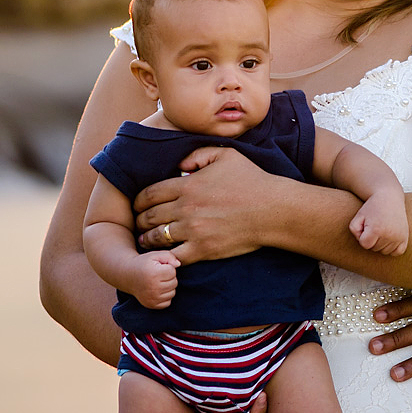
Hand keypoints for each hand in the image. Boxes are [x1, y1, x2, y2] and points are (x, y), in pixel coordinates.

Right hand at [127, 250, 178, 308]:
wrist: (128, 276)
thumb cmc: (144, 264)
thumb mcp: (155, 255)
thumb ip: (169, 256)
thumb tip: (178, 264)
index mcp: (153, 274)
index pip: (173, 271)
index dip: (168, 267)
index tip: (159, 267)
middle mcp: (153, 288)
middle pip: (174, 282)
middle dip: (169, 277)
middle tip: (159, 275)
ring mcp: (152, 298)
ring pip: (172, 292)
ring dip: (168, 287)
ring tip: (158, 282)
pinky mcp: (152, 305)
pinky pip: (168, 302)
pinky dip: (165, 296)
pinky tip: (158, 290)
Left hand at [133, 147, 274, 262]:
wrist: (273, 210)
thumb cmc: (252, 181)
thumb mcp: (226, 155)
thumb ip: (198, 154)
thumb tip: (179, 164)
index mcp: (188, 185)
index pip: (149, 194)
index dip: (138, 200)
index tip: (138, 205)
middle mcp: (186, 208)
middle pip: (148, 217)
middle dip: (139, 220)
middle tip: (138, 223)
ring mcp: (193, 231)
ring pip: (156, 238)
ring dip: (147, 240)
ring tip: (145, 240)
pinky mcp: (203, 250)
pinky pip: (173, 257)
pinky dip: (163, 258)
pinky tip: (161, 257)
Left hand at [349, 189, 408, 255]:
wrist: (390, 197)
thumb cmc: (372, 207)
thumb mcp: (358, 216)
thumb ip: (354, 231)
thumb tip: (364, 243)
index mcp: (376, 229)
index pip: (364, 244)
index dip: (362, 236)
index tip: (366, 226)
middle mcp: (389, 234)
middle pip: (374, 248)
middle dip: (372, 239)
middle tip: (375, 225)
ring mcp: (399, 237)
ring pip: (384, 251)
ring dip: (381, 244)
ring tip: (382, 229)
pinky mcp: (405, 238)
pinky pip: (397, 252)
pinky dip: (392, 248)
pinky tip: (389, 237)